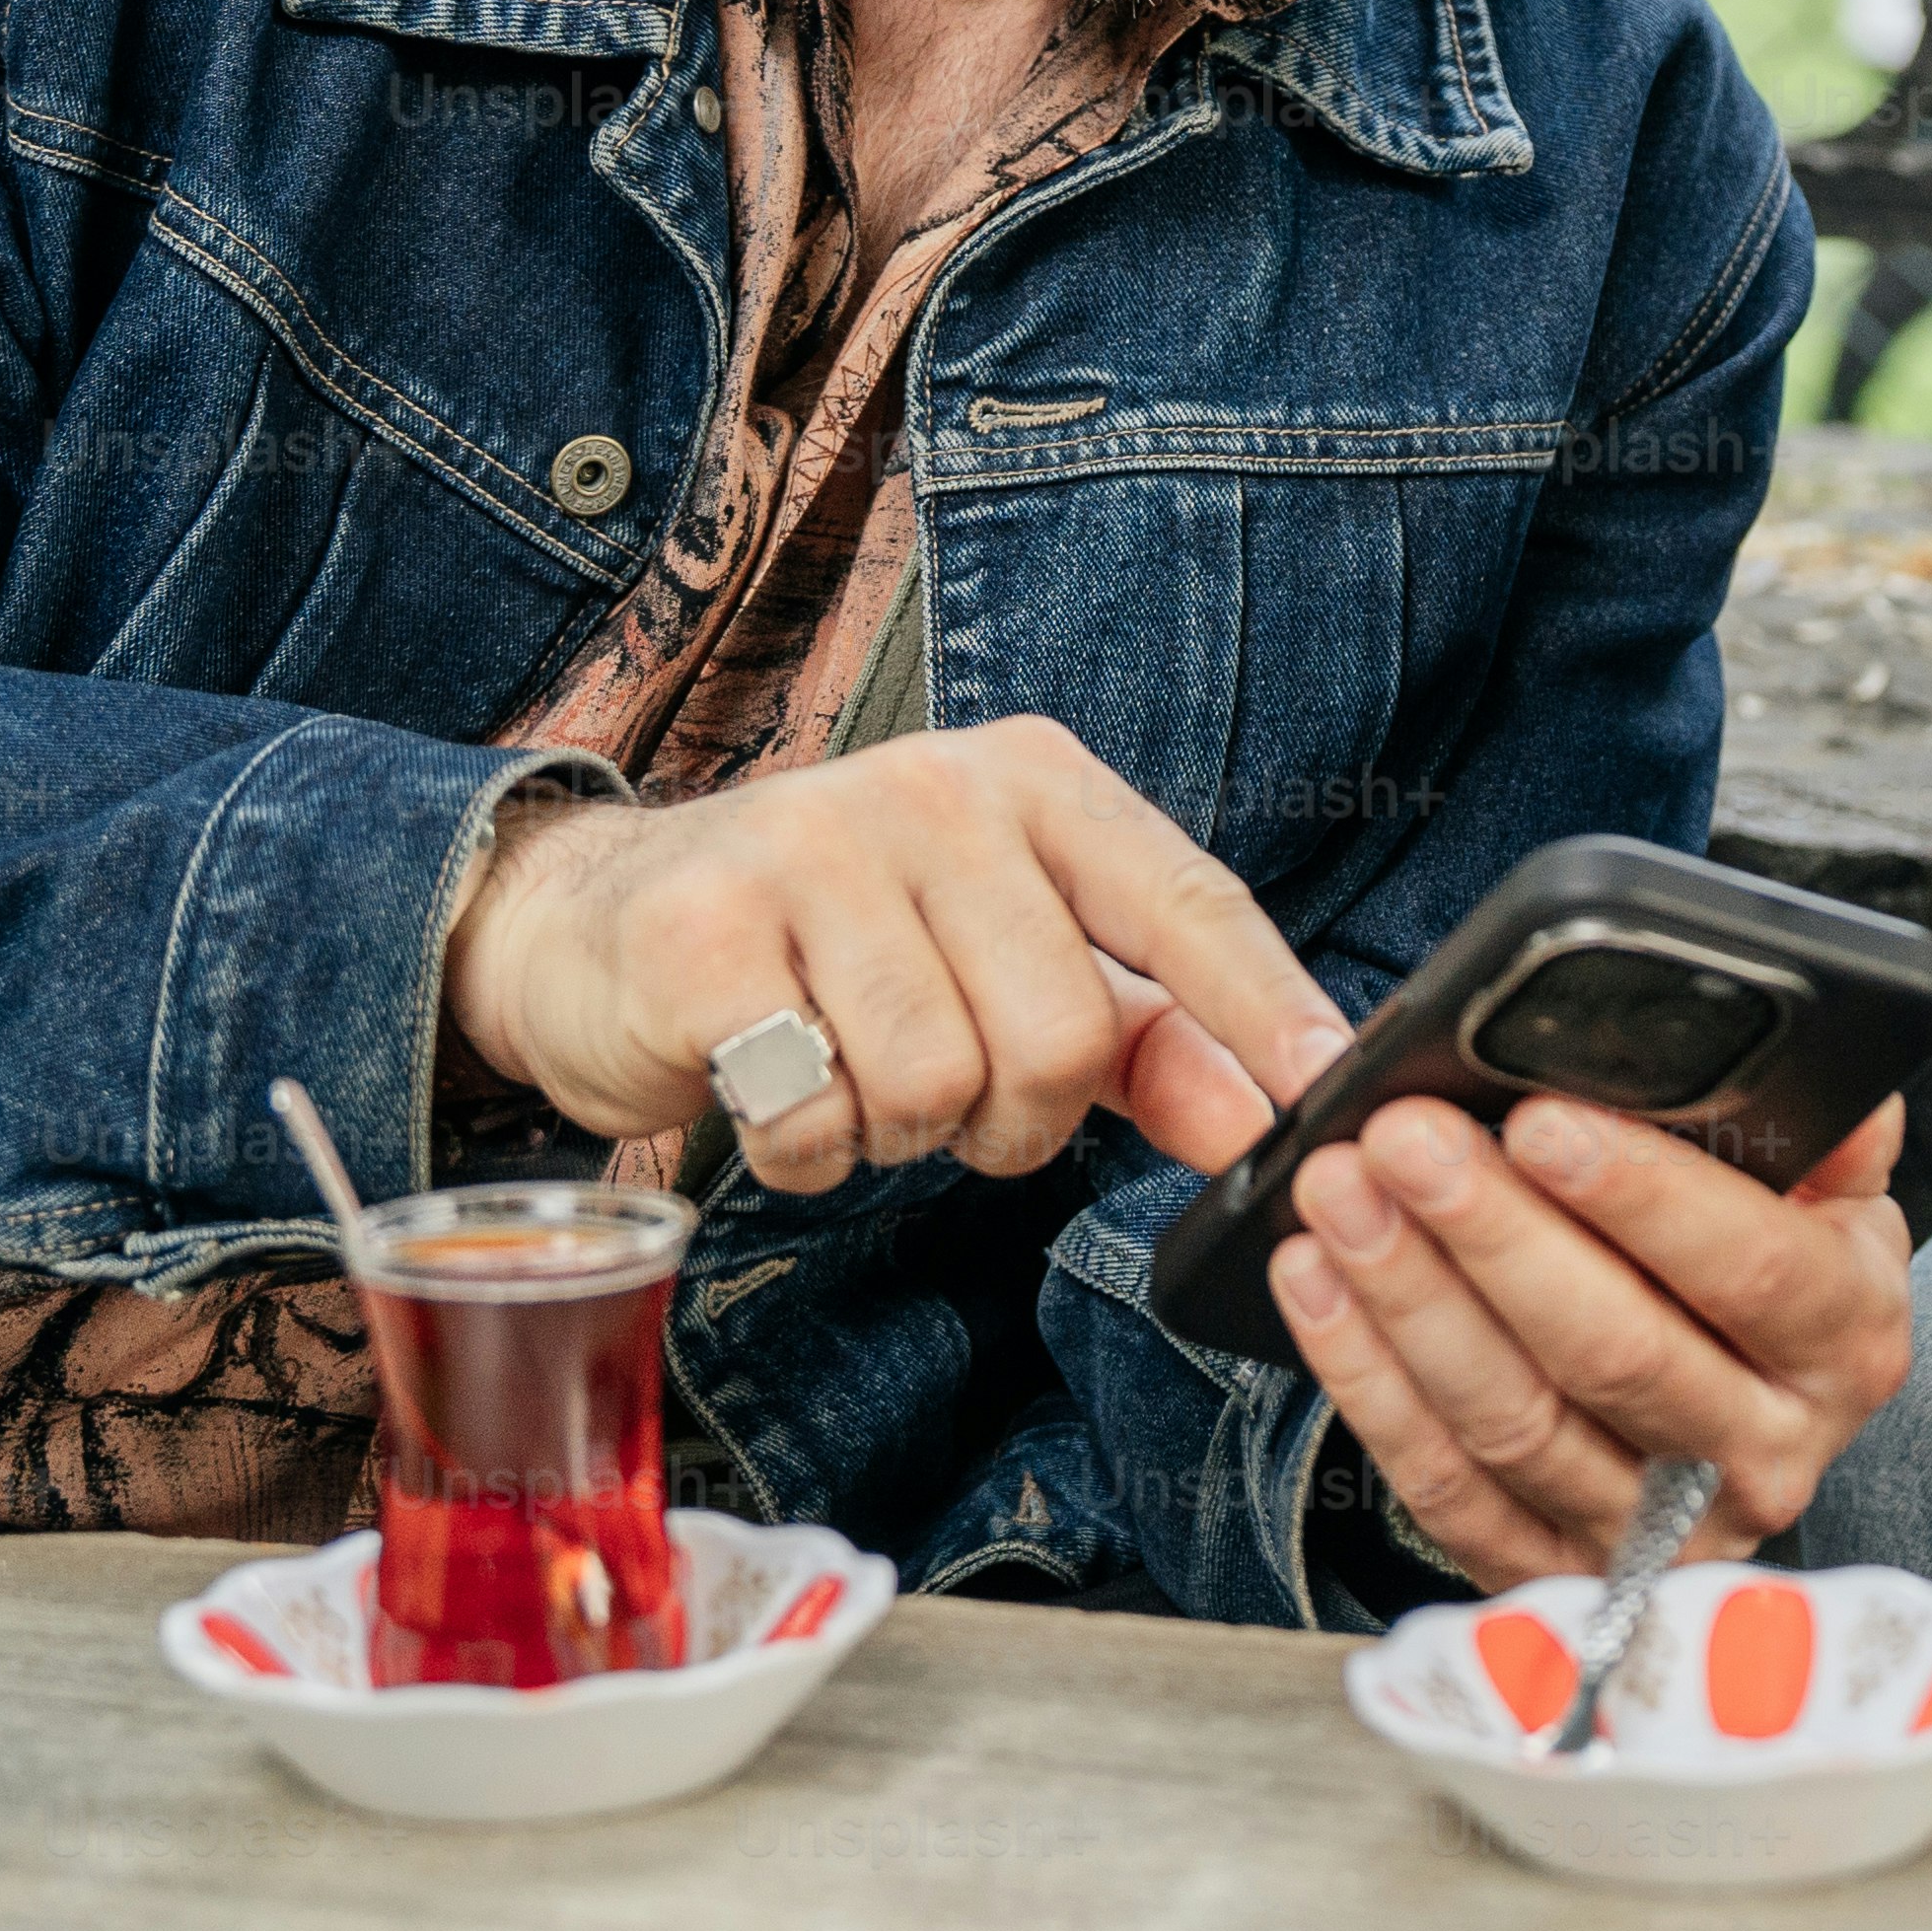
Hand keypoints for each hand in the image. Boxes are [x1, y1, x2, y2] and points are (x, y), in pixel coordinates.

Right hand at [439, 713, 1345, 1196]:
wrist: (602, 922)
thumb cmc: (834, 944)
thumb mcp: (1006, 962)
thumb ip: (1147, 1037)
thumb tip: (1267, 1111)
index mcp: (1032, 781)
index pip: (1184, 899)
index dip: (1265, 1007)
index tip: (1329, 1092)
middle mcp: (934, 790)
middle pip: (1062, 1036)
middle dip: (1013, 1117)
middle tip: (946, 1086)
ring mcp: (812, 848)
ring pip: (941, 1087)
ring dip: (901, 1132)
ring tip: (850, 1071)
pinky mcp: (704, 934)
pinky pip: (818, 1118)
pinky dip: (808, 1149)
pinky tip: (776, 1083)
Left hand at [1269, 1091, 1916, 1589]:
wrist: (1751, 1420)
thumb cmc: (1771, 1269)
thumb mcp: (1829, 1196)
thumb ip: (1823, 1129)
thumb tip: (1809, 1068)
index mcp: (1846, 1340)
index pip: (1749, 1267)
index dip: (1643, 1195)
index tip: (1539, 1120)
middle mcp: (1769, 1451)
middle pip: (1617, 1351)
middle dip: (1495, 1235)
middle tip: (1403, 1140)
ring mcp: (1661, 1532)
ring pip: (1518, 1421)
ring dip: (1411, 1301)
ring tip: (1339, 1197)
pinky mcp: (1559, 1573)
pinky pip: (1448, 1487)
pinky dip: (1370, 1382)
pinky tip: (1317, 1287)